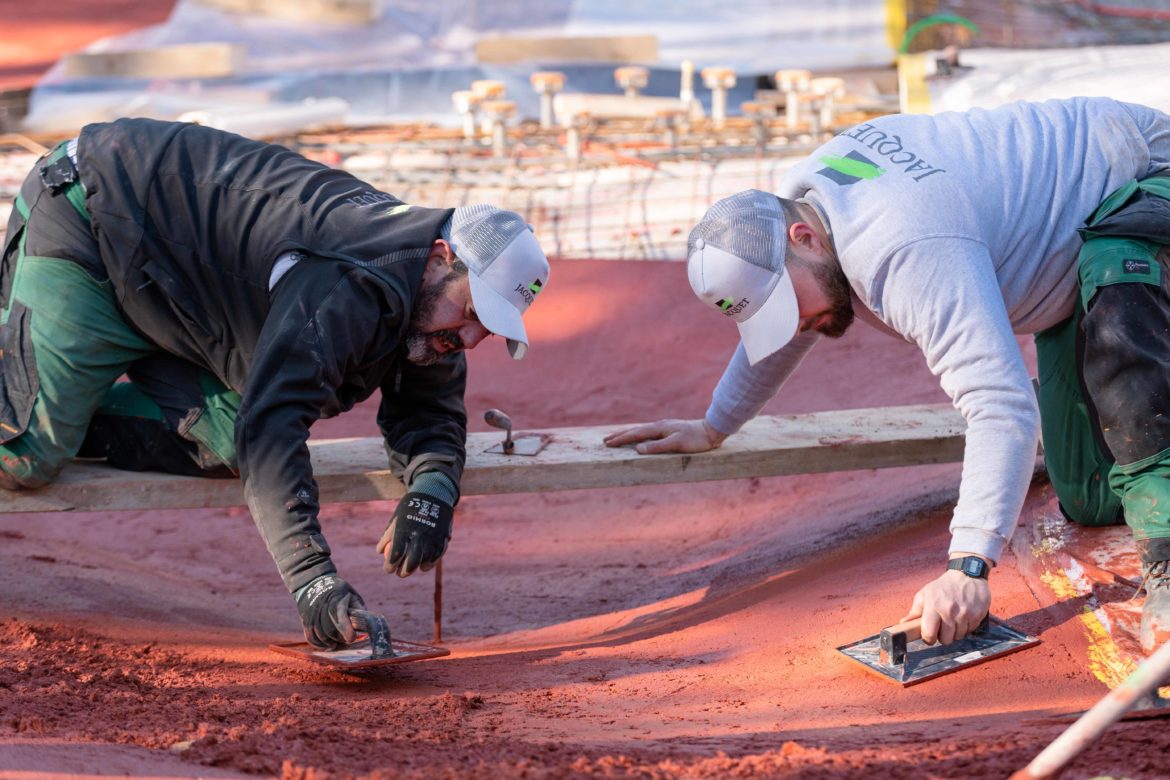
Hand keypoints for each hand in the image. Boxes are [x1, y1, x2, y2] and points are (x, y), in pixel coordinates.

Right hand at [295, 574, 364, 649]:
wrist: (314, 583)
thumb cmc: (338, 591)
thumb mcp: (351, 593)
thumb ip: (358, 608)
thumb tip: (367, 623)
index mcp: (335, 598)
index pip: (339, 615)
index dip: (346, 628)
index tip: (352, 638)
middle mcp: (321, 606)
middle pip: (329, 629)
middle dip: (339, 638)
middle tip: (347, 639)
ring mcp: (312, 614)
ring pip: (320, 635)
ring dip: (330, 642)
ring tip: (338, 643)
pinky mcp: (305, 620)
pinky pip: (310, 637)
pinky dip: (319, 644)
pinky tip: (327, 645)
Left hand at [376, 491, 453, 576]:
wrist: (433, 495)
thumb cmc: (409, 509)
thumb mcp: (396, 519)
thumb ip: (388, 536)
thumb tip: (379, 552)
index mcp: (404, 529)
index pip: (396, 553)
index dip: (390, 565)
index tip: (388, 569)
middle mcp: (419, 534)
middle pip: (412, 561)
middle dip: (404, 571)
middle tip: (400, 574)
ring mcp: (433, 537)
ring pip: (425, 560)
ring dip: (418, 567)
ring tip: (413, 568)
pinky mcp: (443, 538)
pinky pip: (437, 555)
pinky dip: (431, 562)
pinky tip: (425, 565)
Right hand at [602, 418, 726, 454]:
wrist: (711, 431)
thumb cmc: (695, 440)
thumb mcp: (676, 444)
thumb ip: (657, 447)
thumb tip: (638, 448)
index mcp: (658, 428)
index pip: (635, 434)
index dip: (621, 439)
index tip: (608, 443)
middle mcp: (659, 426)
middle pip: (635, 431)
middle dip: (619, 435)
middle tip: (605, 440)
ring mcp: (664, 427)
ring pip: (641, 431)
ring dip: (628, 435)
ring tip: (617, 438)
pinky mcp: (668, 431)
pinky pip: (648, 433)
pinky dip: (638, 435)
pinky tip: (639, 438)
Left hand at [901, 569, 990, 644]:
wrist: (967, 575)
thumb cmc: (942, 587)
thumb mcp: (925, 594)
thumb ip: (915, 611)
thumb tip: (903, 624)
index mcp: (934, 606)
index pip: (929, 634)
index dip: (928, 638)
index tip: (930, 635)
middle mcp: (950, 611)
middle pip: (946, 640)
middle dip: (943, 636)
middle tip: (943, 626)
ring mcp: (965, 614)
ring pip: (959, 637)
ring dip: (956, 632)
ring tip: (954, 619)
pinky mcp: (977, 615)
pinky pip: (970, 631)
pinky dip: (966, 627)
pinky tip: (964, 616)